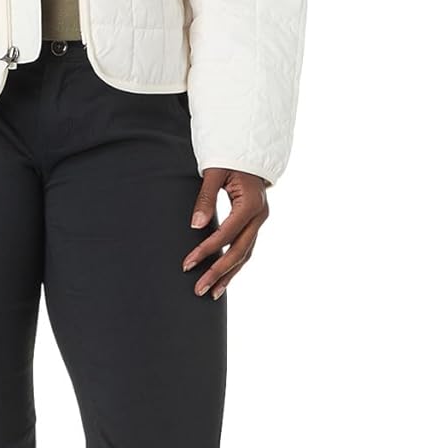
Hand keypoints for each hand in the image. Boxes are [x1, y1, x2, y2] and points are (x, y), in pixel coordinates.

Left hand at [182, 168, 270, 297]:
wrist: (249, 154)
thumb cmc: (230, 158)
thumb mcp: (215, 172)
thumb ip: (205, 198)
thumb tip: (195, 225)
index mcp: (251, 204)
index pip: (226, 234)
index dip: (206, 250)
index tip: (187, 264)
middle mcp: (260, 216)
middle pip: (238, 251)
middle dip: (217, 272)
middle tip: (198, 289)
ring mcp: (260, 221)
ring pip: (245, 255)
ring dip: (228, 275)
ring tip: (211, 293)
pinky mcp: (255, 224)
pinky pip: (246, 249)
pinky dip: (234, 265)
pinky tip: (222, 279)